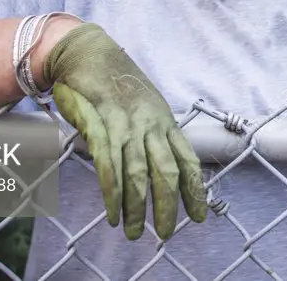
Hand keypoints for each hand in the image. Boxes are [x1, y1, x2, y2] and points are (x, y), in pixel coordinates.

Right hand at [41, 22, 207, 239]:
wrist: (88, 52)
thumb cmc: (117, 82)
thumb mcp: (146, 107)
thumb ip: (153, 135)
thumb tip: (160, 166)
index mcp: (165, 121)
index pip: (187, 161)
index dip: (195, 190)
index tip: (199, 216)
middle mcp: (150, 124)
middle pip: (165, 172)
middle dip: (167, 206)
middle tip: (164, 234)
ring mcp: (126, 123)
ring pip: (136, 173)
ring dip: (136, 207)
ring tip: (132, 231)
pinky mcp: (100, 122)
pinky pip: (108, 163)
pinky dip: (111, 191)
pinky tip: (112, 211)